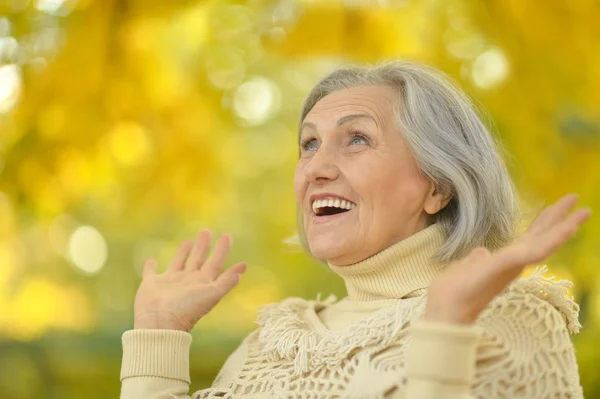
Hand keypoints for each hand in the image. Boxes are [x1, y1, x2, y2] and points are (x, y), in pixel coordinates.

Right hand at [133, 230, 246, 331]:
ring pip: (178, 262)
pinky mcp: (151, 284)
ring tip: (189, 240)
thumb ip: (226, 281)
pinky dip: (150, 266)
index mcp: (202, 283)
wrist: (160, 324)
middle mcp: (188, 281)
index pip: (216, 262)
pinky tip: (151, 260)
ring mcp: (169, 283)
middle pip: (198, 259)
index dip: (222, 250)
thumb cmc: (187, 310)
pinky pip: (150, 272)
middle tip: (206, 231)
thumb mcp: (211, 294)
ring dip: (183, 252)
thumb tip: (244, 266)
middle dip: (203, 246)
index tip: (227, 235)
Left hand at [424, 193, 591, 324]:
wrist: (445, 312)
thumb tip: (482, 251)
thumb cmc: (452, 294)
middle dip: (559, 218)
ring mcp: (513, 265)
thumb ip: (476, 260)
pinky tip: (569, 227)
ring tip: (584, 210)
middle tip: (577, 199)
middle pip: (540, 236)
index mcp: (502, 262)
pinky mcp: (510, 265)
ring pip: (545, 242)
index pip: (528, 239)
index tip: (556, 206)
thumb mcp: (464, 269)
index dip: (544, 223)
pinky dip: (554, 238)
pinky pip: (536, 250)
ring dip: (565, 225)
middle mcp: (512, 263)